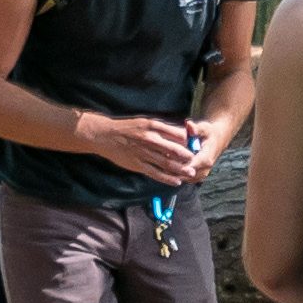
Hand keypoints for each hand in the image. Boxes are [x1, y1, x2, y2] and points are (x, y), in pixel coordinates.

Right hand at [82, 113, 208, 185]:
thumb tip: (180, 133)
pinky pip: (156, 173)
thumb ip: (162, 127)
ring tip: (191, 173)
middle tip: (196, 161)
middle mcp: (150, 139)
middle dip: (187, 157)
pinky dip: (167, 178)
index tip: (195, 145)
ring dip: (180, 169)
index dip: (187, 141)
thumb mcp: (145, 121)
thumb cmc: (127, 128)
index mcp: (153, 126)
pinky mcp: (138, 165)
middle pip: (174, 150)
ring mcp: (144, 153)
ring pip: (166, 163)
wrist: (105, 135)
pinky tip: (176, 181)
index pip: (176, 134)